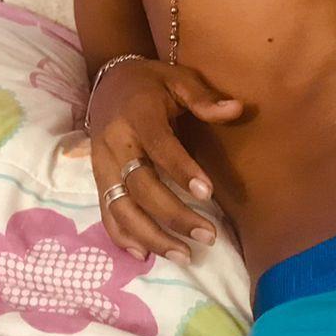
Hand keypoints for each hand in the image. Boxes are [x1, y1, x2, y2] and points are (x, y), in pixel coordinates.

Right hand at [86, 58, 244, 264]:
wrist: (107, 81)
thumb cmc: (150, 83)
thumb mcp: (178, 79)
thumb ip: (204, 98)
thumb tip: (237, 109)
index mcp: (137, 115)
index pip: (159, 147)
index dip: (182, 170)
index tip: (208, 194)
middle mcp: (114, 143)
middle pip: (141, 186)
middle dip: (173, 216)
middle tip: (208, 236)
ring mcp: (102, 164)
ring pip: (120, 208)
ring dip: (150, 236)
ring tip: (184, 255)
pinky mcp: (97, 179)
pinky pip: (106, 212)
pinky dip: (122, 237)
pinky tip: (146, 255)